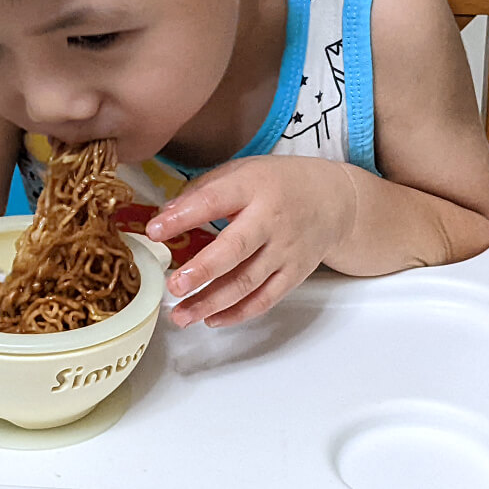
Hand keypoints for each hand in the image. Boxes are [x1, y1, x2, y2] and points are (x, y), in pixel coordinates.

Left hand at [145, 155, 356, 327]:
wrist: (334, 200)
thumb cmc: (279, 183)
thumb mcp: (242, 171)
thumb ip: (203, 190)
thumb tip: (166, 214)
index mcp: (254, 187)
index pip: (214, 201)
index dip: (183, 217)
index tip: (154, 230)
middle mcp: (271, 219)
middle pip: (236, 248)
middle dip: (203, 270)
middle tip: (175, 285)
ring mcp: (285, 250)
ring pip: (248, 282)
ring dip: (212, 302)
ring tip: (181, 315)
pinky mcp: (294, 274)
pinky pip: (265, 299)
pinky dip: (238, 313)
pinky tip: (211, 318)